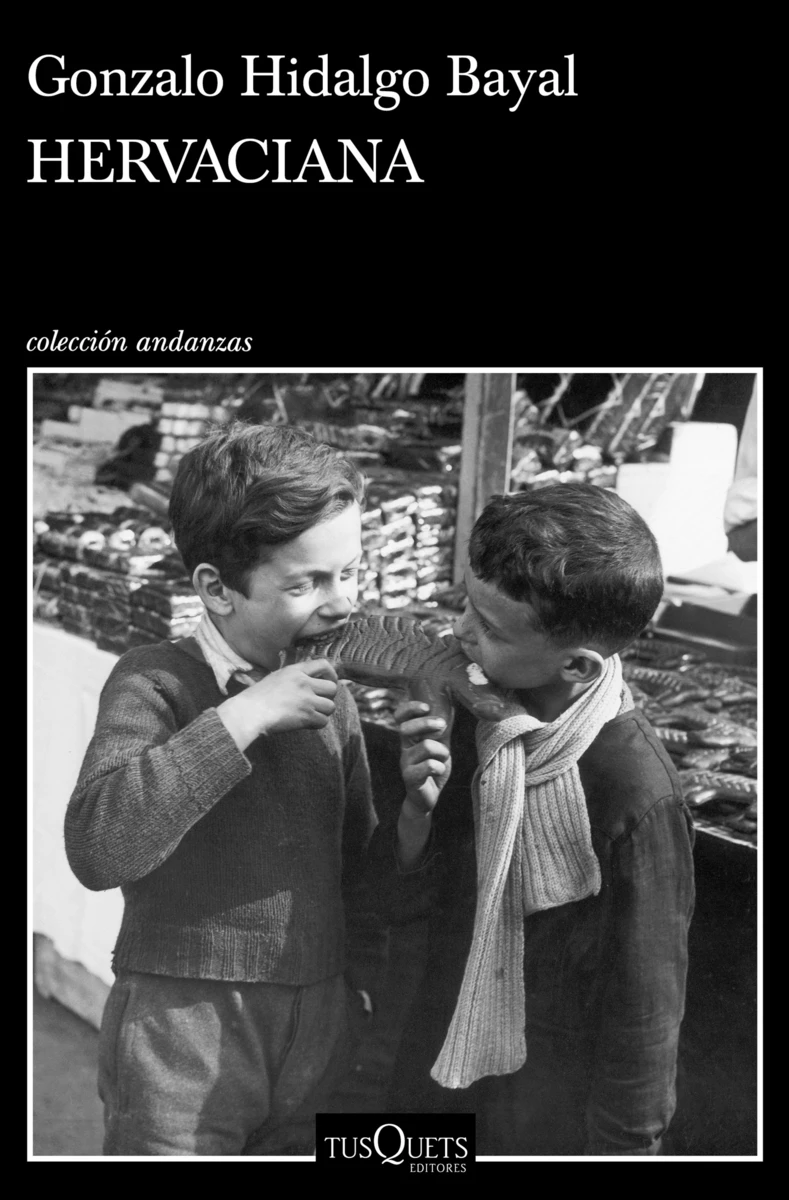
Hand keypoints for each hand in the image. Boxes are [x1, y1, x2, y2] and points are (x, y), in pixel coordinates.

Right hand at [217, 659, 338, 750]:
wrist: (249, 712)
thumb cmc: (256, 697)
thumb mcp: (275, 677)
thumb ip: (293, 677)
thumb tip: (309, 681)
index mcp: (296, 671)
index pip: (324, 664)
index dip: (331, 674)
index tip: (329, 682)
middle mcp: (304, 683)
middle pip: (332, 688)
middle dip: (328, 697)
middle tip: (318, 702)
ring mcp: (306, 699)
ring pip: (330, 706)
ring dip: (323, 712)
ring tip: (311, 714)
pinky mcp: (306, 716)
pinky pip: (323, 721)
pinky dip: (317, 724)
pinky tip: (306, 724)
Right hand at [394, 699, 452, 817]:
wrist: (427, 797)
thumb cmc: (432, 767)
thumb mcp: (438, 745)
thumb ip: (441, 729)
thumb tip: (452, 706)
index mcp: (409, 738)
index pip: (400, 717)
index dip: (409, 708)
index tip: (426, 707)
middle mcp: (404, 748)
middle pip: (406, 728)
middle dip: (427, 724)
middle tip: (442, 725)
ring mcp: (405, 763)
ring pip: (425, 746)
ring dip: (442, 751)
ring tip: (443, 758)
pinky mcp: (410, 778)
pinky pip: (429, 766)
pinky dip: (440, 767)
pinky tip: (439, 771)